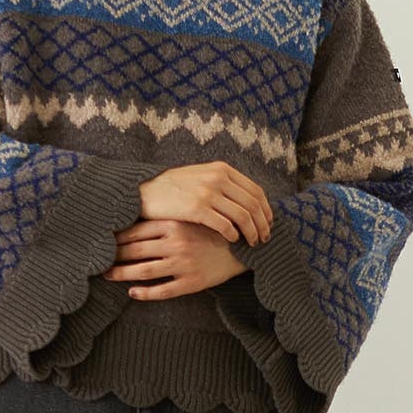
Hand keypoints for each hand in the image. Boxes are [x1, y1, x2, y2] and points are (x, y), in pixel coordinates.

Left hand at [102, 218, 249, 299]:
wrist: (243, 247)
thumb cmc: (213, 229)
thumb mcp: (192, 215)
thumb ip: (168, 216)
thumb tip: (138, 214)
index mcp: (174, 223)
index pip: (136, 230)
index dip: (117, 236)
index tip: (103, 239)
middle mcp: (176, 243)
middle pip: (135, 251)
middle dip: (114, 256)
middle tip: (98, 260)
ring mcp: (183, 264)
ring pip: (144, 271)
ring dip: (122, 274)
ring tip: (108, 275)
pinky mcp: (191, 282)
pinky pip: (162, 291)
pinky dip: (144, 293)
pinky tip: (132, 292)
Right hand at [138, 161, 273, 246]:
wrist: (144, 191)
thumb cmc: (173, 188)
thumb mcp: (200, 176)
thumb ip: (222, 183)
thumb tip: (246, 200)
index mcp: (222, 169)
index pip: (256, 191)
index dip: (266, 210)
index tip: (268, 223)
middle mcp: (218, 178)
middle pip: (253, 205)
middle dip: (263, 224)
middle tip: (264, 238)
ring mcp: (208, 192)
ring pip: (243, 216)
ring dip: (252, 232)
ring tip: (252, 243)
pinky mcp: (197, 208)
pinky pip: (225, 225)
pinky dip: (233, 235)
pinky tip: (233, 241)